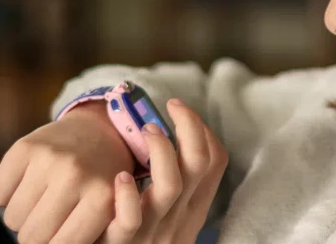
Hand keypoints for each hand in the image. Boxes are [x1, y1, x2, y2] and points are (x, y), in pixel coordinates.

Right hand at [0, 102, 134, 242]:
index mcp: (101, 198)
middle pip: (32, 236)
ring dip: (21, 216)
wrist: (96, 131)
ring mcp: (49, 159)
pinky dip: (5, 197)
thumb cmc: (100, 180)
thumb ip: (95, 231)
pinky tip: (26, 185)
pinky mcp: (25, 147)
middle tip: (50, 218)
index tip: (57, 238)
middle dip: (36, 234)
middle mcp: (75, 176)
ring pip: (12, 218)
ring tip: (40, 200)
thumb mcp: (113, 210)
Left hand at [101, 99, 228, 243]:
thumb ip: (169, 184)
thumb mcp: (163, 214)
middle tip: (171, 105)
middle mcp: (179, 219)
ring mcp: (153, 233)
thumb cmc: (137, 241)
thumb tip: (169, 138)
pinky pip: (130, 220)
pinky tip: (121, 176)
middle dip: (189, 128)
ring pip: (171, 186)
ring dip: (161, 151)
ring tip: (148, 130)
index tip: (181, 110)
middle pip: (198, 166)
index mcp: (192, 208)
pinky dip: (128, 196)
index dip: (201, 129)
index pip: (214, 161)